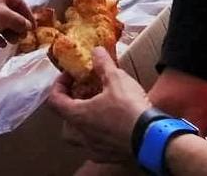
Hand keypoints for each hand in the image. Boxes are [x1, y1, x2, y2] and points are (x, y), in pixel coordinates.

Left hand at [0, 0, 32, 45]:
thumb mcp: (6, 17)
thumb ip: (20, 21)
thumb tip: (28, 26)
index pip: (19, 1)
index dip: (28, 14)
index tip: (33, 27)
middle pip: (9, 12)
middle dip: (17, 25)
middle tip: (23, 36)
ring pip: (0, 22)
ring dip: (8, 32)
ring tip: (14, 42)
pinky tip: (2, 45)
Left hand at [46, 49, 151, 163]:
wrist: (151, 139)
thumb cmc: (129, 109)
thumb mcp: (116, 80)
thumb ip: (103, 65)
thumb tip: (96, 51)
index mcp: (78, 115)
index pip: (54, 101)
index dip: (58, 85)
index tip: (69, 76)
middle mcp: (82, 135)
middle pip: (65, 123)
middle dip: (69, 108)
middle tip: (81, 96)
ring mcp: (94, 148)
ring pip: (80, 138)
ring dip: (84, 124)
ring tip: (97, 112)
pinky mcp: (109, 156)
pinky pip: (97, 147)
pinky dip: (100, 136)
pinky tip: (112, 127)